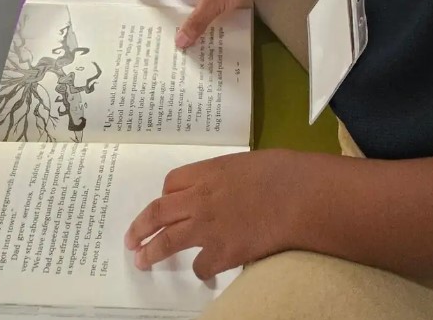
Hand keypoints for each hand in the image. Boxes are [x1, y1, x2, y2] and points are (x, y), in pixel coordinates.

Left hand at [125, 149, 309, 276]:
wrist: (301, 197)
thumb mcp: (248, 163)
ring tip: (142, 261)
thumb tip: (226, 189)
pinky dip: (201, 269)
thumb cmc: (284, 171)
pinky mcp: (222, 253)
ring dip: (152, 253)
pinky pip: (200, 265)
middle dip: (140, 227)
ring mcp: (208, 228)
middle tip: (131, 239)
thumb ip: (228, 177)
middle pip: (158, 213)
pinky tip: (206, 270)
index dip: (165, 196)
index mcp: (209, 171)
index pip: (171, 184)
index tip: (163, 206)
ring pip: (167, 241)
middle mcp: (200, 198)